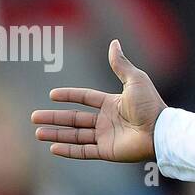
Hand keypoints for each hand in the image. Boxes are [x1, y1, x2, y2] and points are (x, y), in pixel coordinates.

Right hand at [31, 40, 164, 161]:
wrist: (160, 131)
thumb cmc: (150, 105)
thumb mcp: (135, 80)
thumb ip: (120, 64)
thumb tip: (114, 42)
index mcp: (112, 103)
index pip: (85, 98)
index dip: (69, 96)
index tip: (52, 95)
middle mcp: (107, 120)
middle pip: (75, 119)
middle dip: (54, 118)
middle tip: (34, 117)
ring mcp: (107, 137)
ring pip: (75, 135)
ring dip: (56, 134)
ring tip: (37, 133)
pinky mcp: (108, 152)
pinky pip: (84, 151)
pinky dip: (68, 151)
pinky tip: (53, 148)